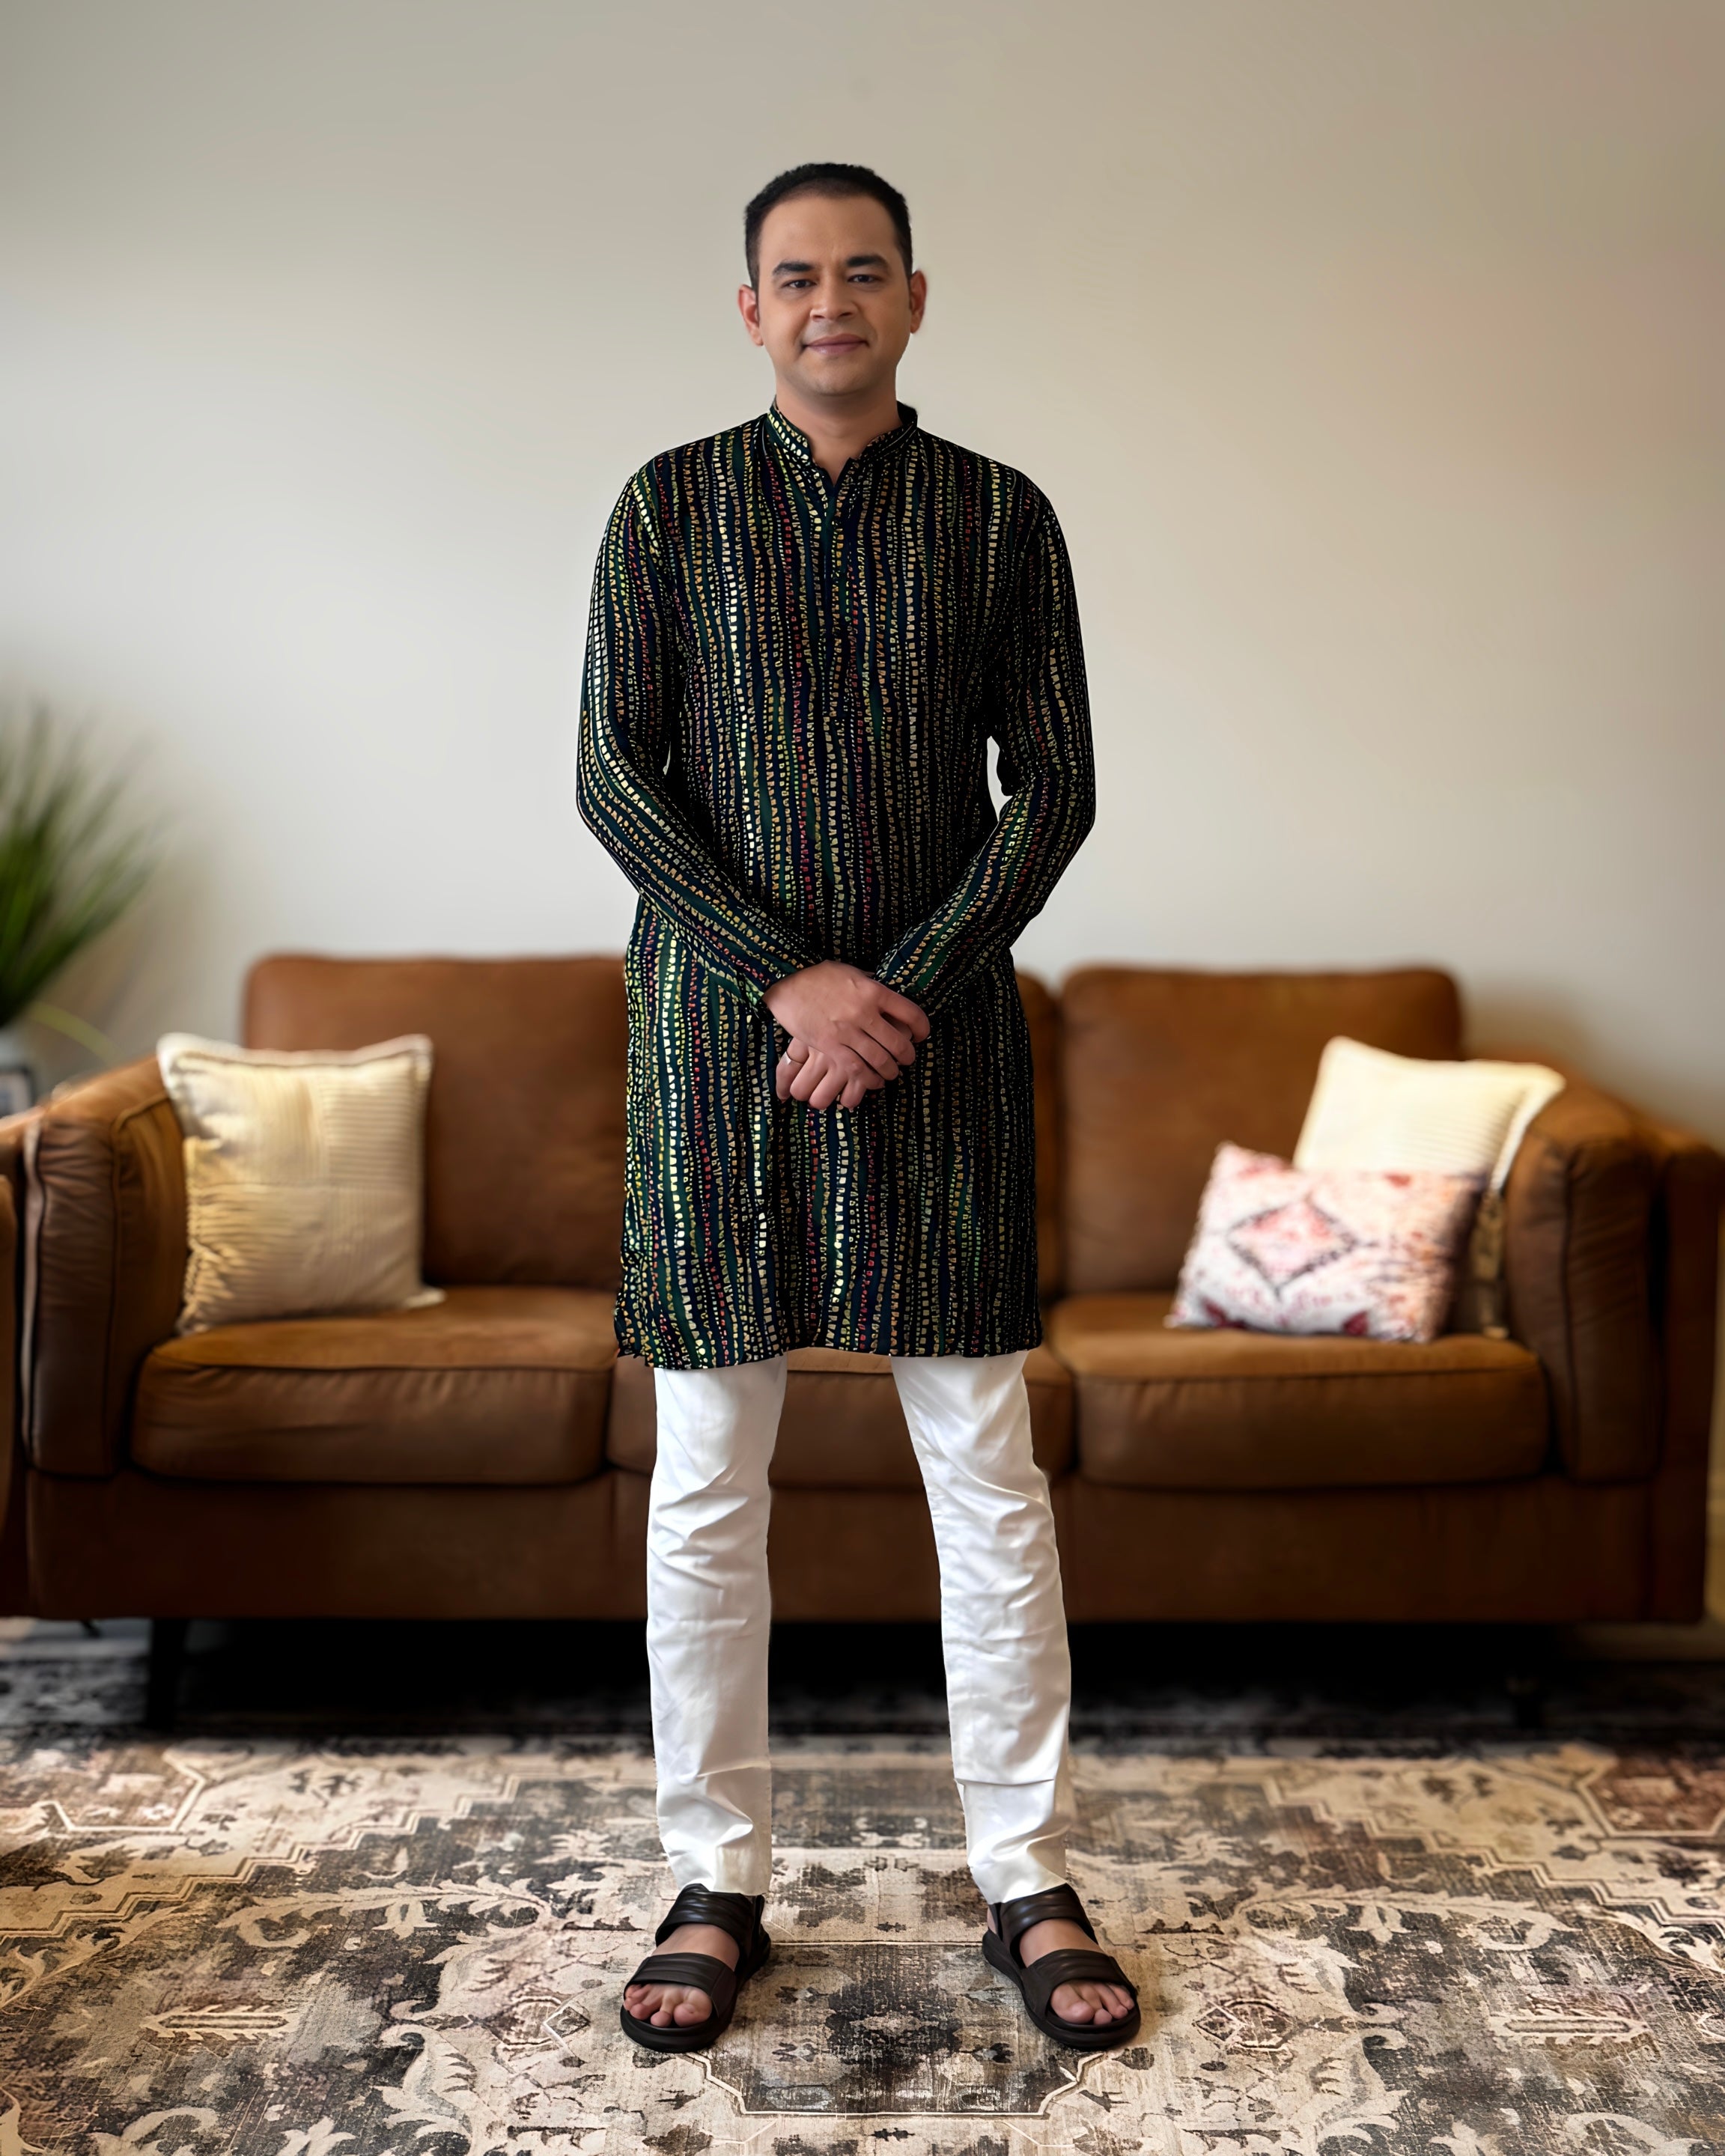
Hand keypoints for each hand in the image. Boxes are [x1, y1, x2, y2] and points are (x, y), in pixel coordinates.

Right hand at [764, 961, 929, 1111]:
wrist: (786, 981)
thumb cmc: (819, 975)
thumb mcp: (851, 972)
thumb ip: (871, 985)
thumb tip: (889, 993)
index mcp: (874, 991)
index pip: (911, 1013)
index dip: (922, 1028)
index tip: (921, 1035)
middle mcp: (864, 1012)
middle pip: (898, 1043)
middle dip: (908, 1055)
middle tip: (908, 1059)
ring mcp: (847, 1031)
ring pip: (880, 1060)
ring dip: (891, 1071)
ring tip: (892, 1072)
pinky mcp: (830, 1046)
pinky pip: (857, 1069)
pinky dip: (870, 1079)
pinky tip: (874, 1081)